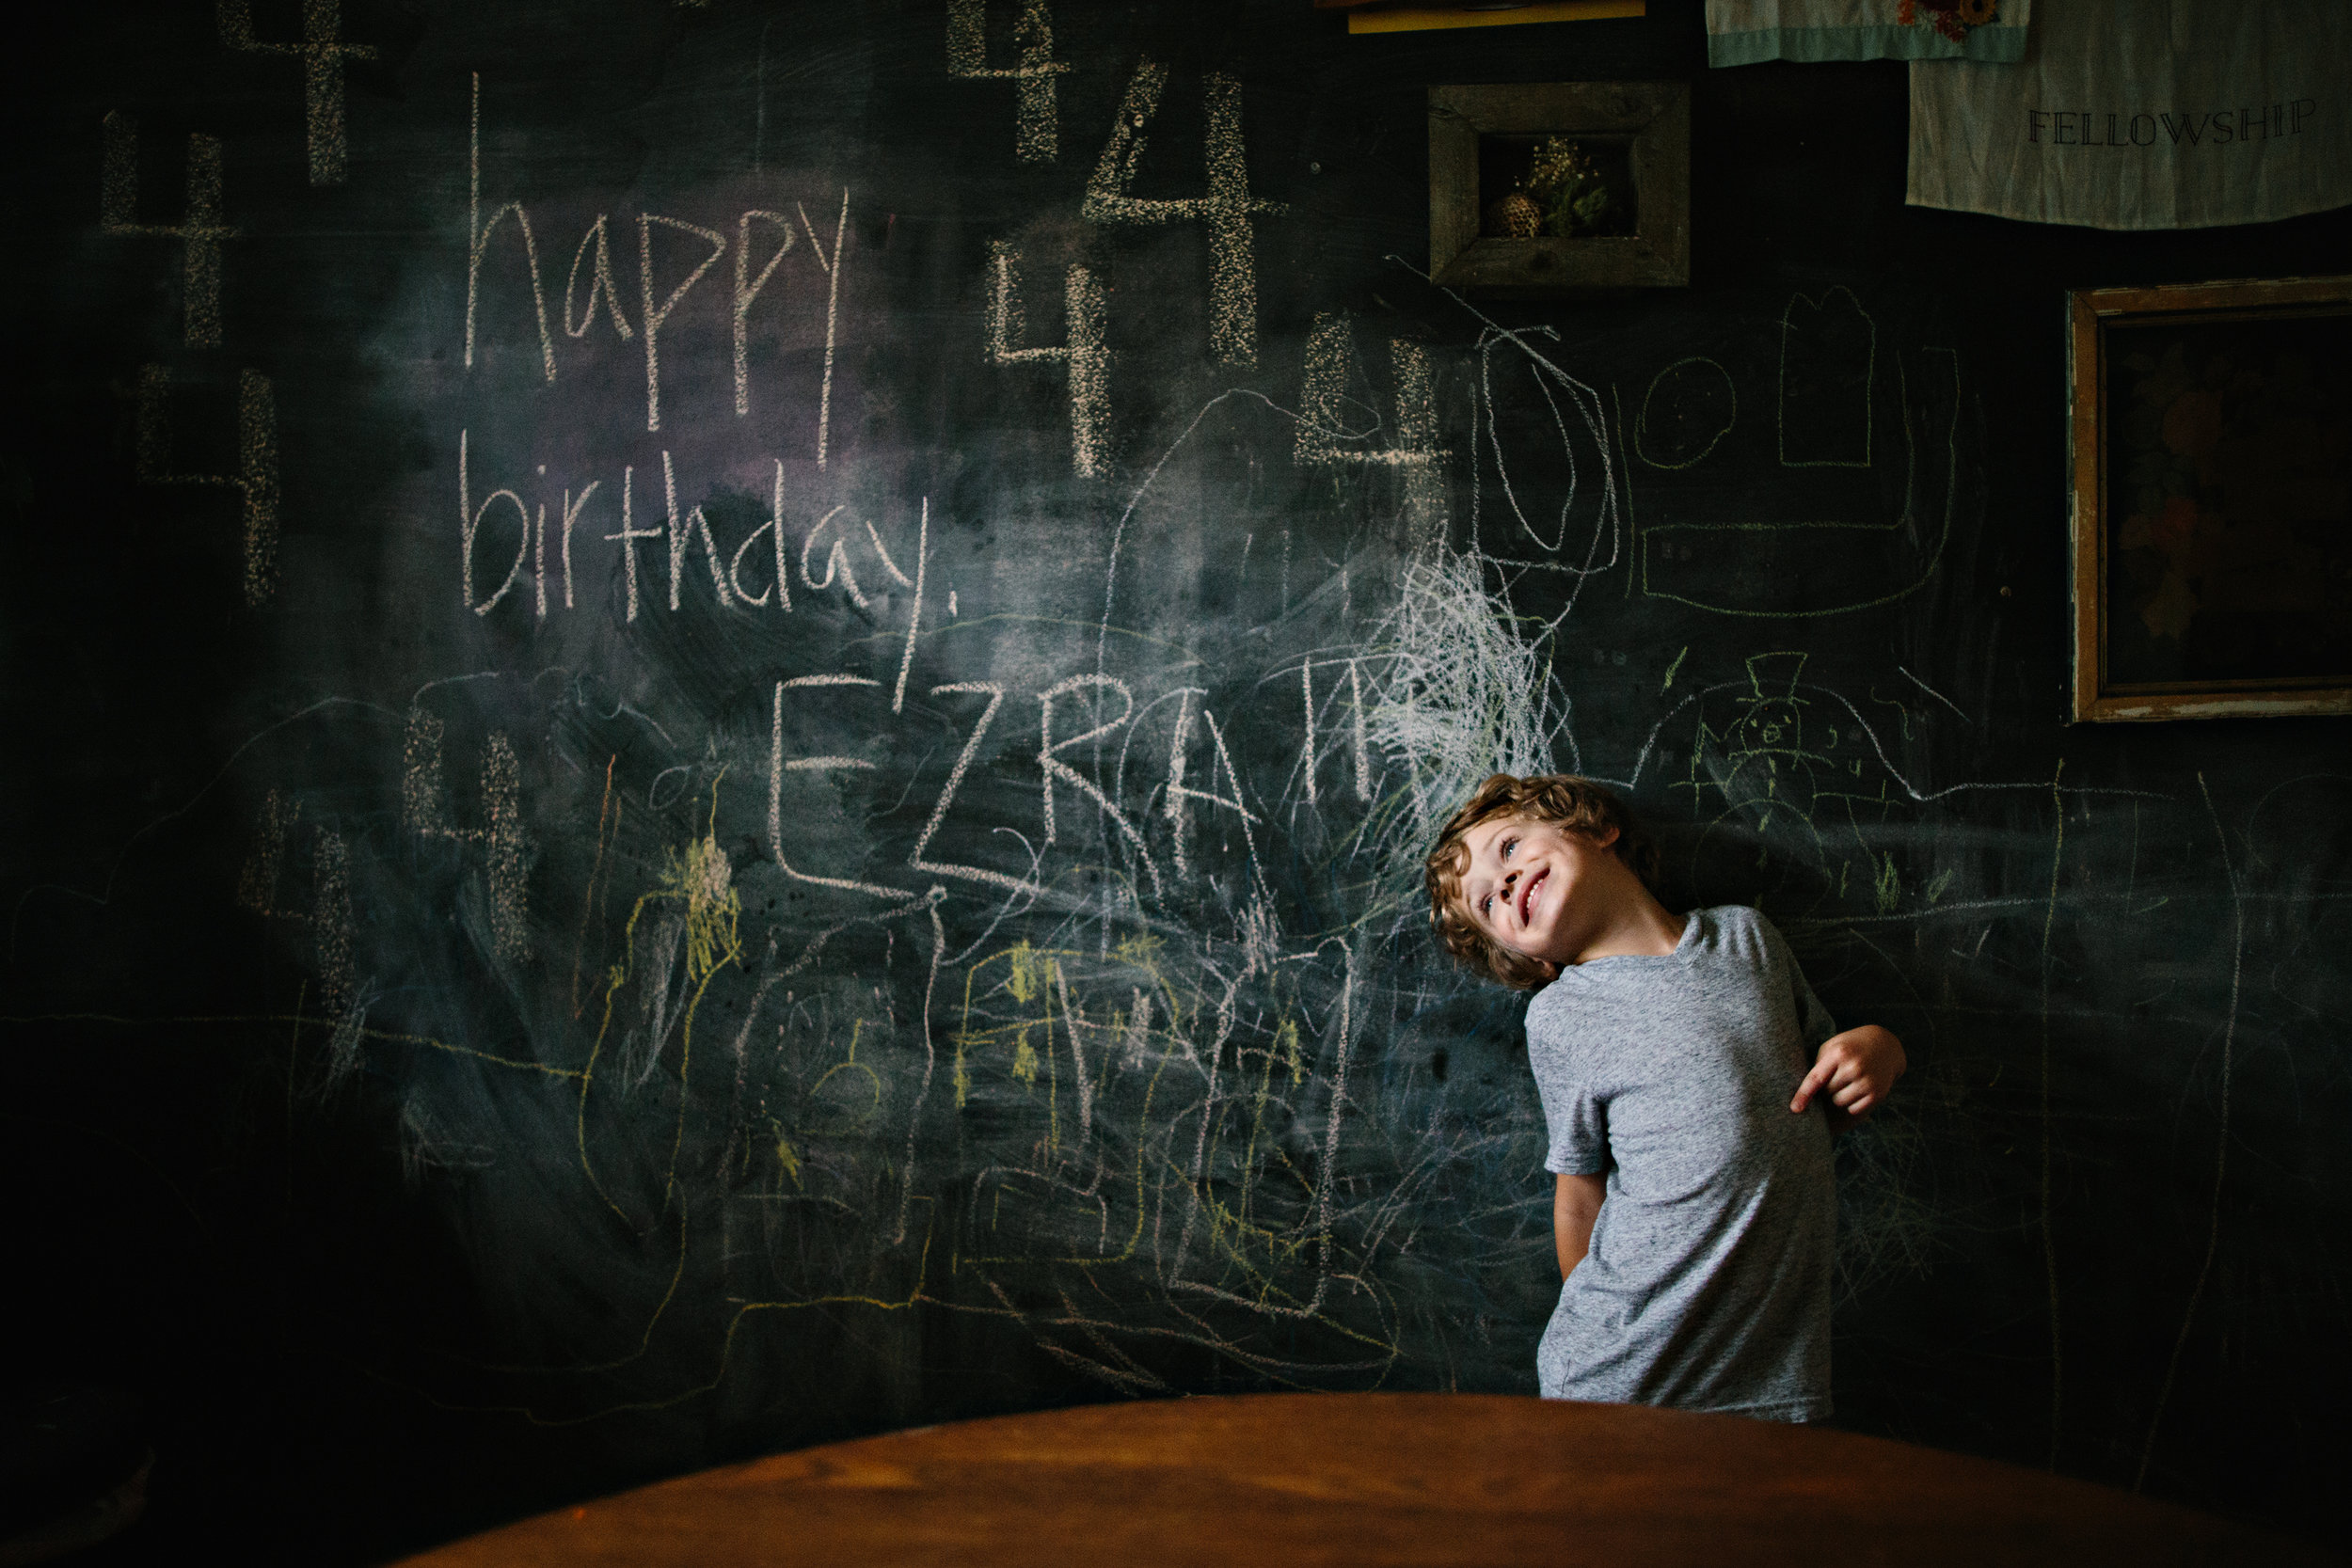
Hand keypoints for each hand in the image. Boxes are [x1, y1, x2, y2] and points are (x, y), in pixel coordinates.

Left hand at [1790, 1024, 1905, 1124]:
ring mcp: (1867, 1081)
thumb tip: (1806, 1093)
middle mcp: (1854, 1067)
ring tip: (1846, 1082)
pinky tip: (1857, 1089)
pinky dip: (1851, 1103)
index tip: (1794, 1108)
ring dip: (1837, 1096)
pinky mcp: (1877, 1094)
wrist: (1886, 1046)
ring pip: (1839, 1102)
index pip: (1816, 1078)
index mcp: (1839, 1053)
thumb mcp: (1832, 1046)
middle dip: (1825, 1088)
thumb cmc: (1850, 1047)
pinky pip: (1853, 1109)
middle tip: (1835, 1076)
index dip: (1803, 1095)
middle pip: (1826, 1092)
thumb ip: (1818, 1065)